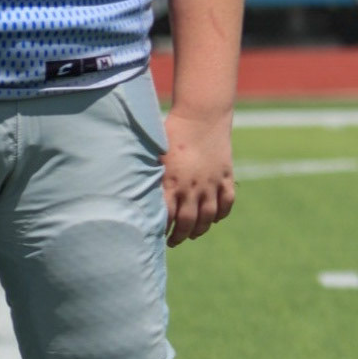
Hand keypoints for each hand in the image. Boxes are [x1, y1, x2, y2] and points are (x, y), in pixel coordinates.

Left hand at [161, 109, 234, 246]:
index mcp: (171, 182)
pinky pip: (227, 202)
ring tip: (192, 235)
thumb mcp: (154, 154)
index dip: (162, 229)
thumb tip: (130, 193)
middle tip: (173, 242)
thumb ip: (148, 176)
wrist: (200, 116)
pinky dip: (222, 213)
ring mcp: (211, 183)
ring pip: (208, 217)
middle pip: (188, 222)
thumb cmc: (170, 132)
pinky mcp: (225, 175)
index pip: (167, 217)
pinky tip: (215, 218)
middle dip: (179, 237)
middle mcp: (192, 187)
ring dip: (200, 229)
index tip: (156, 235)